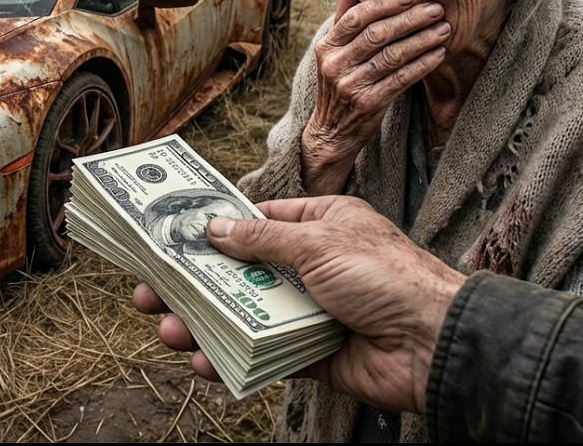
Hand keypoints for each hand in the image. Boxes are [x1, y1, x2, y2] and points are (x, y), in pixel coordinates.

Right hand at [133, 195, 465, 413]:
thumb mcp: (319, 242)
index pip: (257, 223)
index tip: (172, 237)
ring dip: (205, 322)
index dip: (215, 230)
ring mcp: (310, 311)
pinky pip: (262, 353)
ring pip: (246, 315)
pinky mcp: (310, 353)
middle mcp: (313, 267)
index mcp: (321, 225)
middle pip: (241, 273)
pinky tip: (202, 359)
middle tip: (151, 290)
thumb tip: (215, 228)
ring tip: (169, 329)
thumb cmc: (387, 277)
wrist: (432, 344)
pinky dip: (232, 357)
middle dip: (196, 283)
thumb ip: (262, 240)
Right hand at [300, 0, 448, 194]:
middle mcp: (335, 65)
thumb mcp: (333, 55)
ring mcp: (351, 85)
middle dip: (410, 19)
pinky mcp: (368, 103)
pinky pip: (401, 78)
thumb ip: (342, 24)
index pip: (355, 18)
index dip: (384, 4)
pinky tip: (438, 54)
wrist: (332, 132)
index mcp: (326, 47)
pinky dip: (422, 65)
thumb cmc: (339, 87)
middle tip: (435, 9)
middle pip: (377, 34)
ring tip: (443, 29)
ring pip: (392, 56)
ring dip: (422, 40)